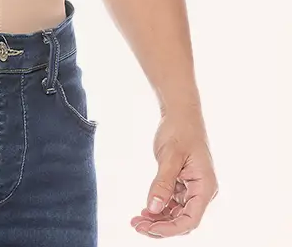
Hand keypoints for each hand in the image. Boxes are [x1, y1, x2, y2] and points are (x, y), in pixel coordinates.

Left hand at [131, 108, 218, 237]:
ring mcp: (192, 188)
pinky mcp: (183, 184)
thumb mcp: (170, 156)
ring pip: (176, 214)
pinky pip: (172, 203)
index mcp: (205, 187)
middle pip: (182, 220)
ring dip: (158, 219)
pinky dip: (159, 208)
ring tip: (137, 220)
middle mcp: (201, 191)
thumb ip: (163, 183)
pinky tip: (145, 210)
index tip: (149, 228)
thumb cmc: (180, 130)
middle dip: (160, 226)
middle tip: (137, 225)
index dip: (170, 228)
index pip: (190, 219)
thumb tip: (153, 208)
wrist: (180, 113)